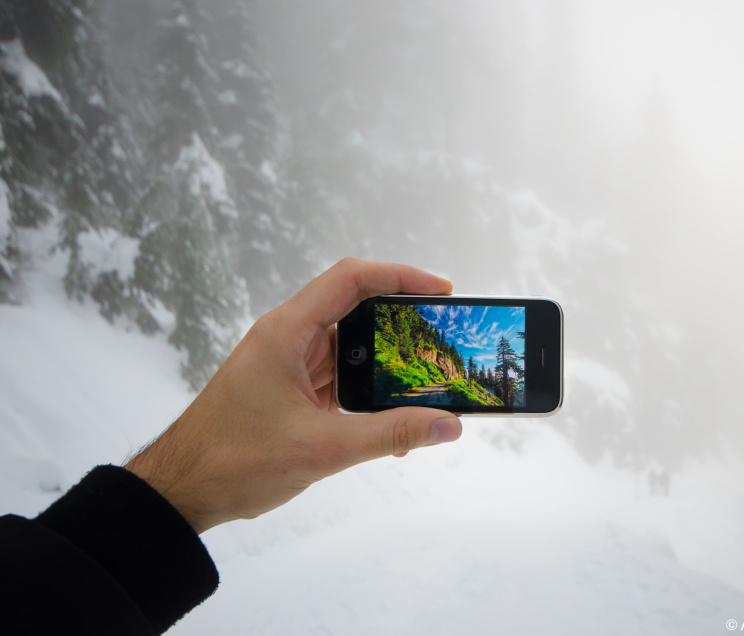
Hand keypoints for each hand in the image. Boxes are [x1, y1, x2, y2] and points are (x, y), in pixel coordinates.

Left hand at [124, 257, 462, 533]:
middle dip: (402, 325)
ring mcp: (287, 364)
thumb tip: (446, 425)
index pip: (351, 280)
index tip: (440, 293)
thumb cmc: (232, 461)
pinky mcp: (288, 389)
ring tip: (425, 383)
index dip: (400, 277)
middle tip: (441, 340)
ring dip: (385, 366)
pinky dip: (366, 394)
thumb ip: (390, 434)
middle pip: (355, 310)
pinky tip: (390, 423)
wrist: (179, 491)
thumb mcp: (323, 448)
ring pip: (349, 348)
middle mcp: (287, 338)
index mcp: (287, 332)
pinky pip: (337, 379)